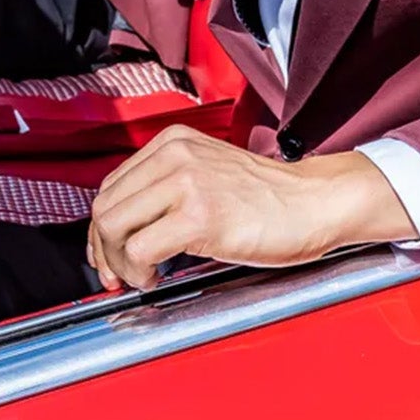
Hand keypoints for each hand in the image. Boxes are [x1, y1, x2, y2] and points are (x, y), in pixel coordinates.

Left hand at [85, 125, 412, 291]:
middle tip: (120, 275)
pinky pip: (140, 250)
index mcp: (174, 141)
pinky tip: (159, 277)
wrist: (317, 202)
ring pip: (113, 227)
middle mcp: (175, 155)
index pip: (111, 186)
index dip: (103, 230)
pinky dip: (140, 272)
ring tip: (143, 276)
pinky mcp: (199, 215)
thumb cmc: (272, 198)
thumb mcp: (210, 173)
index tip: (109, 255)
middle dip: (103, 251)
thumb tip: (126, 226)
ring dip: (119, 263)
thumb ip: (169, 186)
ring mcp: (186, 183)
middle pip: (104, 207)